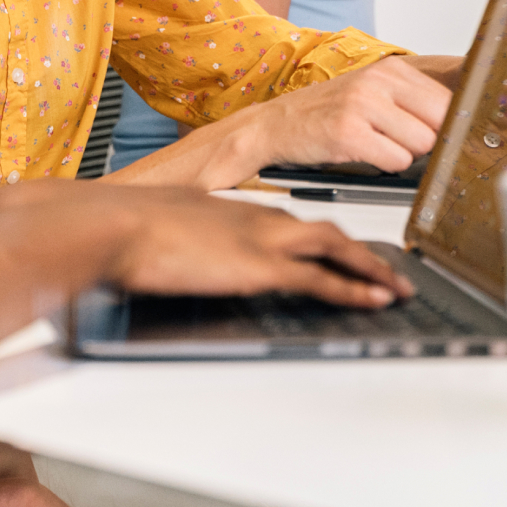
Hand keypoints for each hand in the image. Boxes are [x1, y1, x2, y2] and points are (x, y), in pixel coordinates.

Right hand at [100, 187, 411, 307]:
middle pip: (319, 226)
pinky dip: (354, 289)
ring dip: (368, 265)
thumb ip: (169, 238)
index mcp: (225, 206)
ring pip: (333, 244)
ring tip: (394, 284)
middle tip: (383, 264)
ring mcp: (258, 238)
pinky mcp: (260, 266)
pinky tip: (374, 300)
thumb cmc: (119, 226)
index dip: (313, 234)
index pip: (283, 218)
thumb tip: (158, 254)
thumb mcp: (152, 228)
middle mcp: (250, 215)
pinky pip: (322, 278)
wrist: (113, 223)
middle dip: (355, 248)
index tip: (330, 245)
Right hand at [242, 55, 450, 172]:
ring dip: (402, 154)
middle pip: (440, 125)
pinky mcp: (348, 132)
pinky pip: (397, 162)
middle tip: (395, 141)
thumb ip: (413, 102)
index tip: (432, 135)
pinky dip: (385, 166)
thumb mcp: (372, 93)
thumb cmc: (327, 113)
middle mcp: (377, 81)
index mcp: (389, 69)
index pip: (448, 101)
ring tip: (373, 144)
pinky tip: (361, 153)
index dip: (444, 126)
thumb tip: (460, 126)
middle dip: (425, 141)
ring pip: (421, 145)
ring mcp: (361, 105)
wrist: (274, 124)